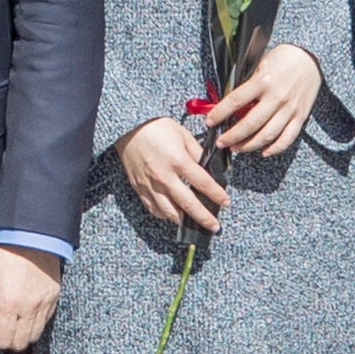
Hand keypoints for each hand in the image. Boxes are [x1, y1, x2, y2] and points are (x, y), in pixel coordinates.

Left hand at [0, 244, 60, 351]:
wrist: (29, 230)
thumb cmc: (0, 250)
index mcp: (9, 303)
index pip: (1, 340)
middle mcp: (30, 307)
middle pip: (18, 343)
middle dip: (3, 340)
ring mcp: (45, 303)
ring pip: (33, 336)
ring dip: (19, 334)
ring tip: (8, 319)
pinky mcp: (54, 296)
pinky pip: (45, 322)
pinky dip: (32, 323)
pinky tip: (22, 311)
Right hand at [113, 117, 226, 234]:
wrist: (129, 128)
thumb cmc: (157, 127)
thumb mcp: (183, 135)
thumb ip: (197, 153)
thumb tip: (209, 168)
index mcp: (178, 160)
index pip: (203, 183)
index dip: (217, 195)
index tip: (225, 202)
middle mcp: (164, 176)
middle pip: (188, 203)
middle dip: (204, 217)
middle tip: (214, 226)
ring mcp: (150, 184)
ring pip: (169, 211)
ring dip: (184, 220)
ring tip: (194, 224)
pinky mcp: (139, 188)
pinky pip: (153, 208)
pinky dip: (165, 215)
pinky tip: (173, 215)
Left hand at [199, 42, 322, 166]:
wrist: (310, 59)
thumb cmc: (282, 59)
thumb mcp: (260, 64)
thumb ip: (247, 84)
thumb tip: (228, 104)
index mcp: (263, 81)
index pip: (236, 101)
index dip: (220, 114)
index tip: (209, 122)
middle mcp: (276, 97)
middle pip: (250, 124)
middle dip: (232, 136)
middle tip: (221, 143)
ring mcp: (289, 109)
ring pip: (267, 135)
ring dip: (249, 145)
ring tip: (236, 149)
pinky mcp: (300, 117)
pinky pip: (287, 138)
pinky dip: (275, 148)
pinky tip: (263, 152)